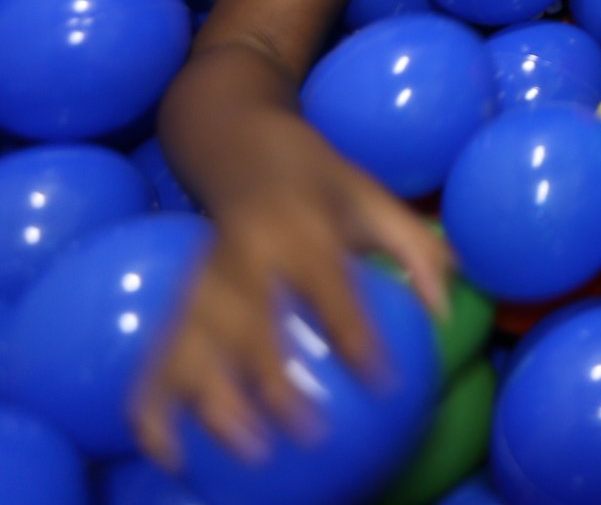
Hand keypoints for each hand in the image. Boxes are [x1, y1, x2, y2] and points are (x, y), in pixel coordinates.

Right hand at [132, 138, 449, 470]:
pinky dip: (153, 408)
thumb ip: (416, 249)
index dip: (353, 334)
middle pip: (248, 325)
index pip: (326, 286)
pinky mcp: (176, 303)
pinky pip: (156, 359)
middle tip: (308, 431)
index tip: (383, 381)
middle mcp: (240, 257)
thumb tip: (446, 311)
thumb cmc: (320, 182)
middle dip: (273, 381)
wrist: (238, 146)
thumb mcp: (375, 197)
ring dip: (212, 403)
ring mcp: (200, 283)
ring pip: (192, 348)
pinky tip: (172, 455)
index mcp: (297, 227)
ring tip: (247, 451)